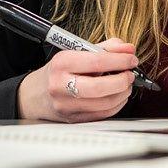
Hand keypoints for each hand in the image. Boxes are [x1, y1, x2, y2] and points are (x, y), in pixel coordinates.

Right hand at [17, 38, 137, 122]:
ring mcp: (67, 106)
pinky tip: (118, 96)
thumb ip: (105, 48)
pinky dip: (117, 105)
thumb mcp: (76, 52)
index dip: (120, 60)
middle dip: (123, 80)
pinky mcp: (74, 119)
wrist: (35, 95)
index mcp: (62, 63)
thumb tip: (128, 49)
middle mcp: (61, 85)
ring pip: (105, 103)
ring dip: (123, 93)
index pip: (97, 61)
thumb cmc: (59, 71)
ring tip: (125, 84)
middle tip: (130, 74)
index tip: (132, 59)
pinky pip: (103, 114)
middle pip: (100, 87)